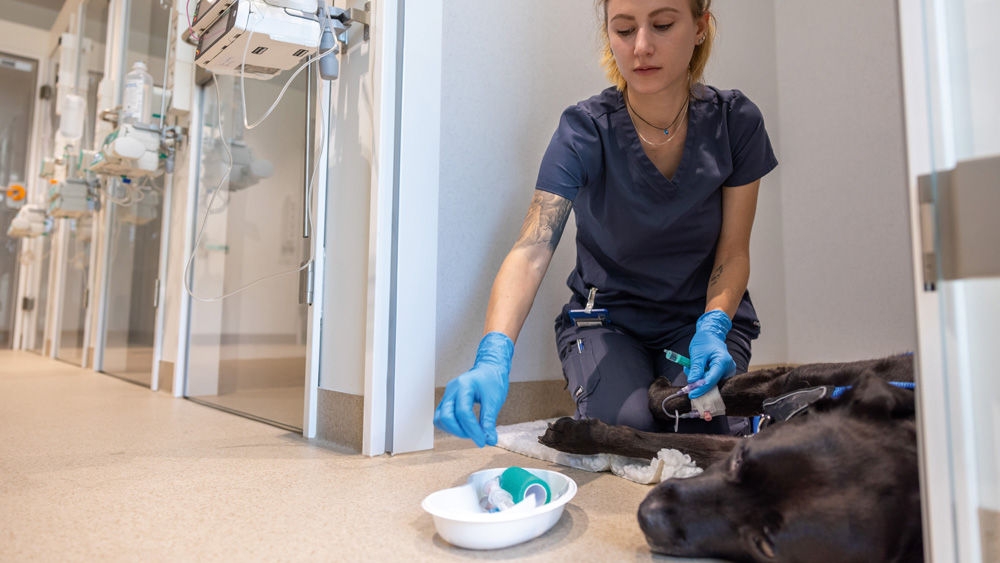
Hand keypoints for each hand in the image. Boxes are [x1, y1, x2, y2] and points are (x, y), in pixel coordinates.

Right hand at [434, 332, 513, 446]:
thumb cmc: (492, 380)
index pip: (463, 412)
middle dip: (461, 432)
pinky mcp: (447, 401)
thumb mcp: (495, 400)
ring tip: (471, 432)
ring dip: (454, 430)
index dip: (473, 430)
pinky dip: (451, 427)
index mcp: (464, 385)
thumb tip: (490, 440)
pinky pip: (441, 418)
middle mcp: (452, 390)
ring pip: (440, 419)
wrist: (489, 369)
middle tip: (477, 437)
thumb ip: (489, 421)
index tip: (484, 441)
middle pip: (446, 417)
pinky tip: (465, 428)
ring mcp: (447, 395)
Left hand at [686, 310, 735, 398]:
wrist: (711, 334)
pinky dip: (702, 376)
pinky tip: (697, 369)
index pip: (711, 380)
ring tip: (691, 366)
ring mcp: (727, 371)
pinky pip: (712, 379)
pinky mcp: (723, 372)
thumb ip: (696, 368)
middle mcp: (728, 368)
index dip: (700, 388)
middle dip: (699, 383)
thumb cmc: (705, 341)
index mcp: (723, 362)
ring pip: (711, 382)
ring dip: (699, 379)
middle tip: (688, 375)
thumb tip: (692, 383)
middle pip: (713, 383)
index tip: (691, 394)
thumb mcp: (697, 354)